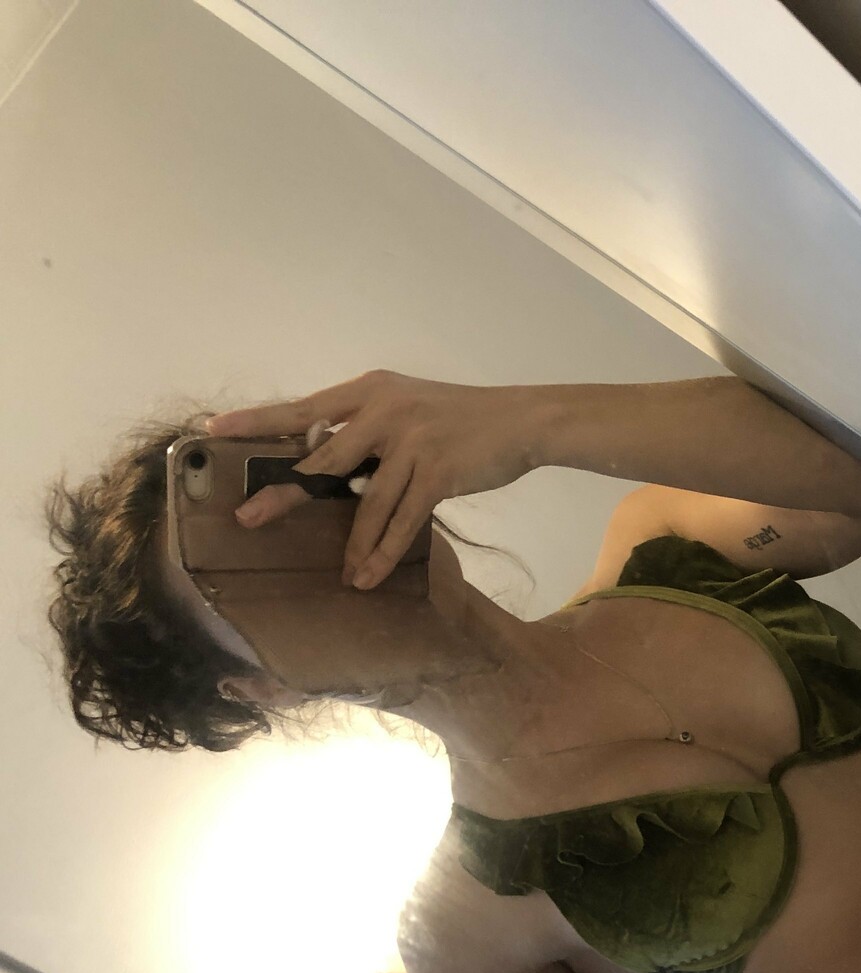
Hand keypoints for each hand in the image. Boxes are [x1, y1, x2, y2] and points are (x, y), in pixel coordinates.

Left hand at [207, 370, 542, 588]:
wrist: (522, 420)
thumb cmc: (465, 418)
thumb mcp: (411, 406)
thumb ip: (372, 426)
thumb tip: (331, 457)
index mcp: (370, 390)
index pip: (305, 408)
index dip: (261, 420)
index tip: (217, 428)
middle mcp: (384, 412)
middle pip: (323, 461)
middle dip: (284, 493)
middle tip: (247, 519)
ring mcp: (410, 442)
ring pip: (366, 503)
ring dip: (353, 545)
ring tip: (342, 573)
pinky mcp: (437, 471)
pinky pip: (403, 519)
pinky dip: (386, 550)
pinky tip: (372, 573)